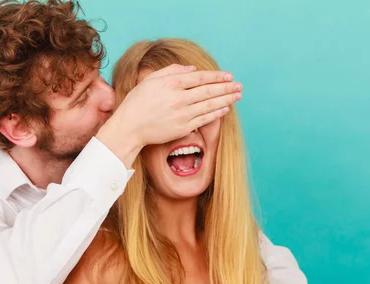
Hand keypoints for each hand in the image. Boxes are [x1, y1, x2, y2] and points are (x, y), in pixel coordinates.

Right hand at [96, 64, 241, 166]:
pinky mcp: (183, 128)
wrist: (129, 127)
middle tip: (239, 85)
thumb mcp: (151, 80)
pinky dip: (216, 113)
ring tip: (238, 95)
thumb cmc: (138, 102)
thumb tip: (192, 69)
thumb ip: (172, 71)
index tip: (229, 75)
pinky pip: (204, 119)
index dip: (216, 76)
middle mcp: (178, 98)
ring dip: (226, 99)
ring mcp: (182, 114)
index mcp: (170, 83)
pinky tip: (225, 109)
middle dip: (226, 87)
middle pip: (208, 91)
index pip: (200, 78)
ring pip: (209, 105)